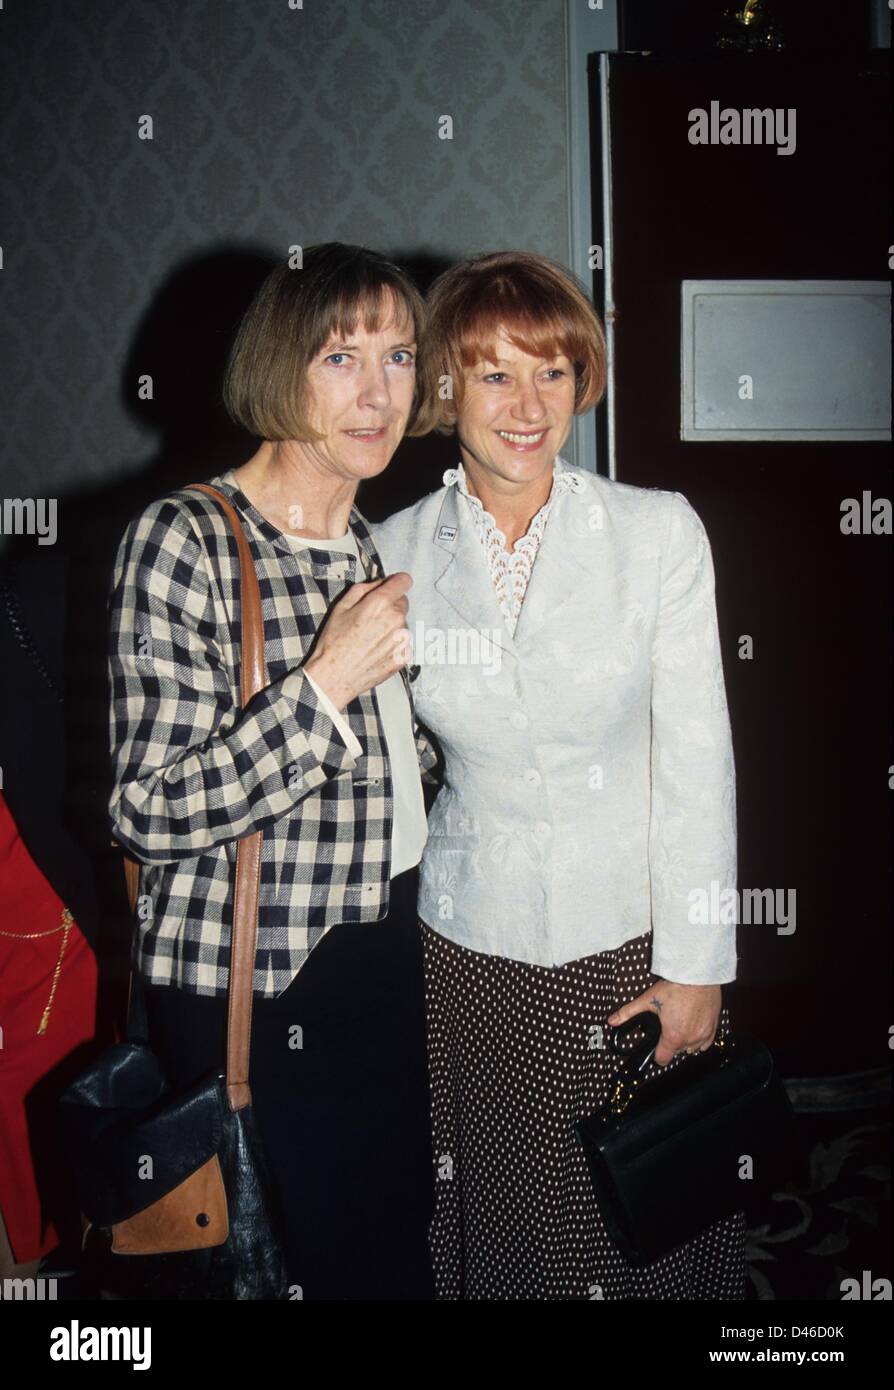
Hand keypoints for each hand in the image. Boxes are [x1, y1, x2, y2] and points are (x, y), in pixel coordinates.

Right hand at [303, 572, 412, 710]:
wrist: (335, 676)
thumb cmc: (334, 641)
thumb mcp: (341, 606)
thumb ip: (364, 589)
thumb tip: (380, 583)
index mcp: (381, 603)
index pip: (404, 581)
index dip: (396, 582)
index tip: (390, 587)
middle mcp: (397, 619)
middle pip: (403, 602)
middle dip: (391, 605)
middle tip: (371, 618)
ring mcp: (402, 639)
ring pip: (402, 623)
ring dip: (392, 626)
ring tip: (371, 639)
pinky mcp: (404, 656)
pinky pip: (403, 642)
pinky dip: (393, 644)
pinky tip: (376, 651)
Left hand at [606, 981, 720, 1066]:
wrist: (698, 975)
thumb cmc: (675, 987)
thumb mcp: (647, 999)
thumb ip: (628, 1012)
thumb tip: (611, 1021)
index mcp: (673, 1036)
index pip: (662, 1060)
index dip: (657, 1054)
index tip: (656, 1047)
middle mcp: (690, 1040)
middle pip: (677, 1052)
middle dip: (671, 1044)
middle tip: (667, 1027)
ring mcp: (704, 1034)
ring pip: (692, 1049)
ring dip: (685, 1042)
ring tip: (680, 1026)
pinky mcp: (714, 1027)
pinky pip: (707, 1043)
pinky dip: (700, 1039)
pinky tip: (694, 1028)